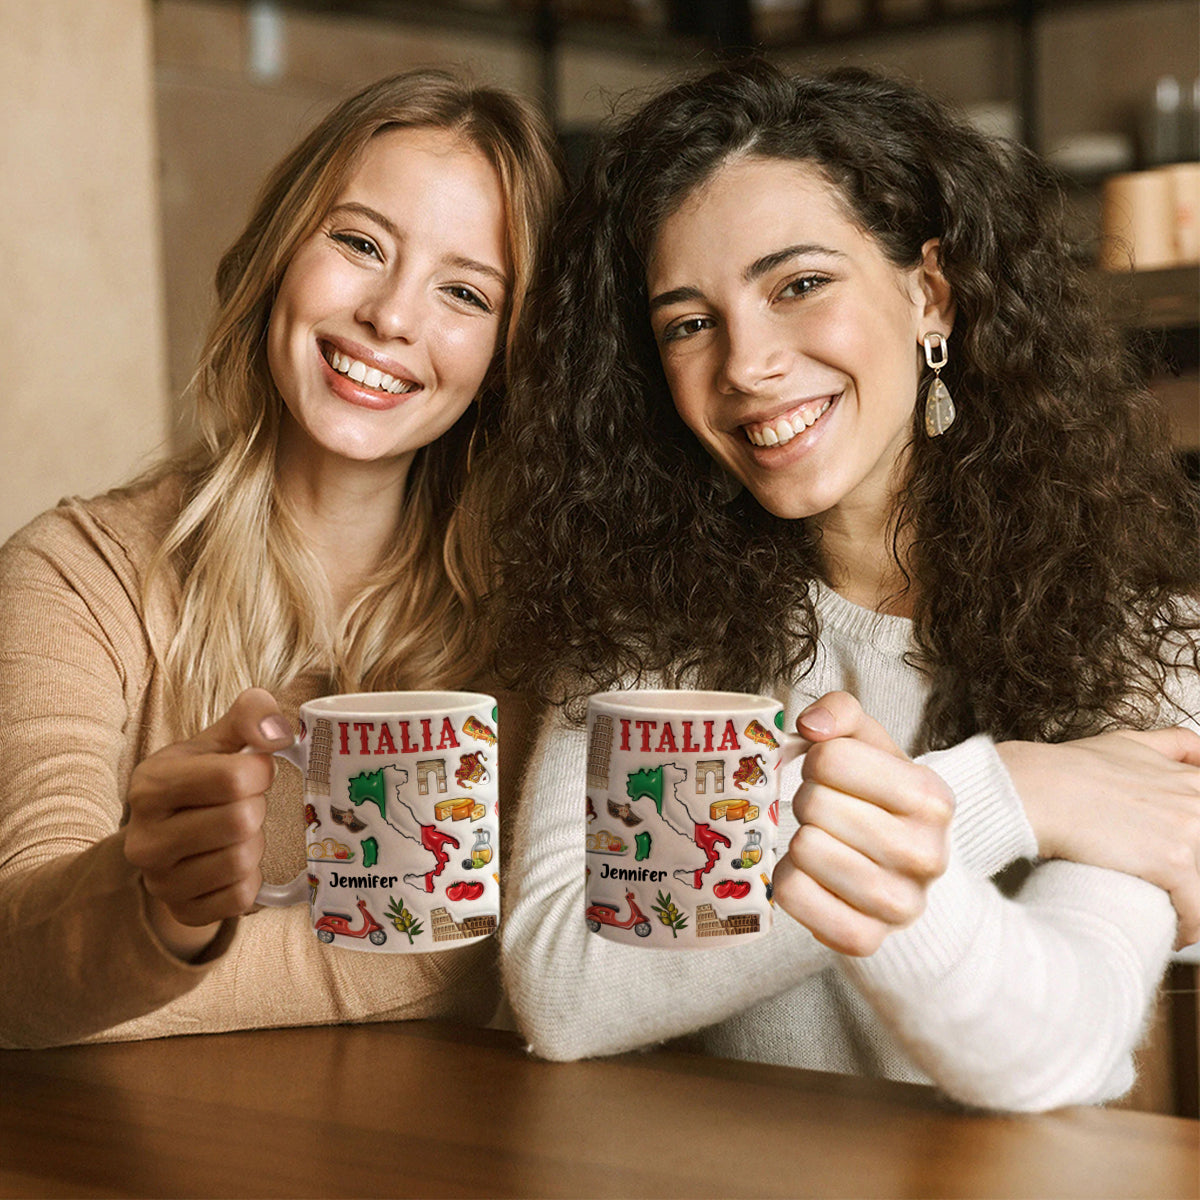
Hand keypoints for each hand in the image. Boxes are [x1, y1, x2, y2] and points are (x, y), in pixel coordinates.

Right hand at [124, 688, 293, 958]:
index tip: (254, 771)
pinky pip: (241, 897)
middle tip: (245, 804)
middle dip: (256, 808)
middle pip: (241, 821)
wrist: (170, 836)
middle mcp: (145, 838)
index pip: (232, 778)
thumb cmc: (201, 780)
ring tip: (238, 832)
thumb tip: (280, 732)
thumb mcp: (218, 740)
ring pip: (242, 861)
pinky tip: (235, 862)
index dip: (260, 772)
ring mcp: (160, 882)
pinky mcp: (182, 911)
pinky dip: (251, 878)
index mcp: (150, 785)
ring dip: (255, 843)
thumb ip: (250, 715)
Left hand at [772, 692, 953, 956]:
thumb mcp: (869, 744)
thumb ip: (842, 712)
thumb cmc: (876, 797)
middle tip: (825, 811)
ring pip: (803, 850)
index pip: (830, 758)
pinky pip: (792, 896)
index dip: (817, 760)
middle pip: (813, 805)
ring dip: (798, 840)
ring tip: (821, 841)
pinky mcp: (865, 940)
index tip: (831, 774)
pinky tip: (811, 876)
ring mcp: (900, 905)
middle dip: (807, 801)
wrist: (902, 871)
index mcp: (932, 797)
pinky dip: (787, 881)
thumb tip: (810, 725)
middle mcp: (927, 854)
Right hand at [998, 727, 1199, 948]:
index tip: (1184, 863)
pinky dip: (1188, 928)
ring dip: (1192, 904)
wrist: (1036, 789)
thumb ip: (1170, 744)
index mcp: (1190, 780)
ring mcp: (1189, 831)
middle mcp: (1197, 802)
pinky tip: (1173, 932)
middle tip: (1171, 888)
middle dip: (1192, 877)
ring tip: (1172, 917)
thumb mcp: (1126, 743)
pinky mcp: (1174, 862)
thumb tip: (1198, 750)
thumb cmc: (1067, 769)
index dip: (1193, 846)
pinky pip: (1198, 911)